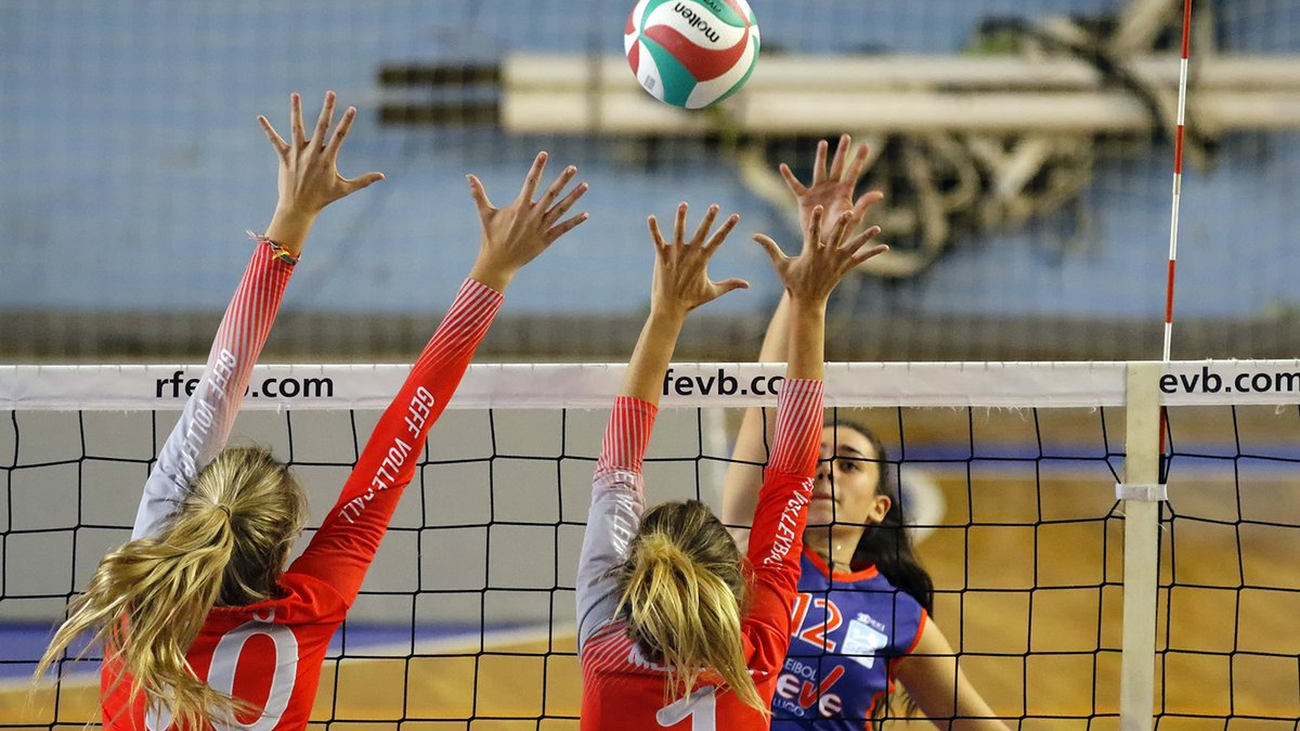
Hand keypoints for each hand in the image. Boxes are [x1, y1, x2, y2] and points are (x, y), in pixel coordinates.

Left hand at [259, 91, 384, 253]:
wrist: (298, 208)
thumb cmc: (323, 198)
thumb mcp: (345, 189)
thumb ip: (364, 181)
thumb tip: (383, 176)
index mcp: (327, 160)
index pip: (340, 136)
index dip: (347, 122)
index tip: (352, 108)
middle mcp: (312, 154)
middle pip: (321, 126)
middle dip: (327, 109)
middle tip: (331, 93)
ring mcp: (297, 154)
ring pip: (296, 128)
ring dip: (296, 110)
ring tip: (295, 94)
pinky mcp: (284, 157)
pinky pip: (274, 140)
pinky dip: (267, 129)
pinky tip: (260, 117)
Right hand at [467, 152, 588, 290]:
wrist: (498, 262)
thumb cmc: (491, 236)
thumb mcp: (485, 214)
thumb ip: (478, 193)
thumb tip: (468, 175)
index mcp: (519, 207)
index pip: (530, 182)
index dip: (537, 167)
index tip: (544, 153)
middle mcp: (532, 216)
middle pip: (550, 194)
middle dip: (562, 180)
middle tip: (573, 167)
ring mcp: (541, 228)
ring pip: (561, 209)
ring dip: (573, 197)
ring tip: (585, 185)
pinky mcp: (546, 240)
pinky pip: (563, 229)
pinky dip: (574, 221)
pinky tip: (586, 214)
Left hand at [647, 203, 747, 318]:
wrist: (670, 307)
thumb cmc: (692, 300)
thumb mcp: (713, 292)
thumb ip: (730, 284)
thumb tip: (748, 285)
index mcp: (703, 260)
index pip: (718, 240)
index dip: (728, 227)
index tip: (735, 216)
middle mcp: (690, 254)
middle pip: (702, 232)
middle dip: (709, 218)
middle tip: (715, 206)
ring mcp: (675, 254)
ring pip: (679, 232)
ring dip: (681, 218)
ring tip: (684, 204)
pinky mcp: (661, 256)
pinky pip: (657, 240)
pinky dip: (654, 229)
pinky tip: (651, 218)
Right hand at [754, 206, 886, 305]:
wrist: (807, 301)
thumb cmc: (793, 281)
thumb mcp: (780, 264)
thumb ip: (769, 247)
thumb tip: (753, 235)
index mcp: (810, 253)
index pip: (812, 234)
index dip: (814, 221)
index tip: (817, 208)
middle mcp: (826, 256)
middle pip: (835, 238)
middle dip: (842, 226)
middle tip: (849, 212)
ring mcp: (837, 262)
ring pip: (853, 247)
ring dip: (865, 238)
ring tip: (877, 228)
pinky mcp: (845, 268)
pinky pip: (861, 260)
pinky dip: (873, 253)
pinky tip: (886, 247)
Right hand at [780, 134, 882, 233]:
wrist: (822, 243)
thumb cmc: (840, 232)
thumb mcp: (854, 218)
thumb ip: (864, 204)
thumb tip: (879, 194)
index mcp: (845, 192)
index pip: (853, 171)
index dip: (859, 158)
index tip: (866, 145)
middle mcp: (832, 188)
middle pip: (838, 166)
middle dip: (842, 151)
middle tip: (846, 137)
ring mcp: (818, 191)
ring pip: (820, 170)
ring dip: (821, 156)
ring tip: (823, 143)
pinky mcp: (804, 198)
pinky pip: (795, 185)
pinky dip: (788, 176)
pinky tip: (782, 167)